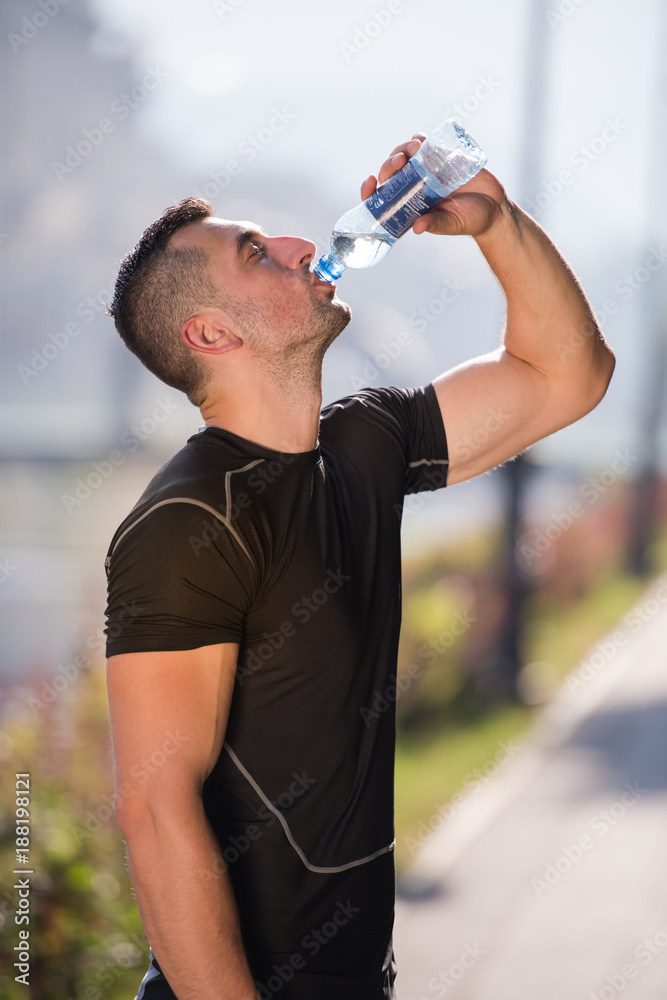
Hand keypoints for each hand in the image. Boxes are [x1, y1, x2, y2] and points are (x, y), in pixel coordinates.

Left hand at [360, 134, 508, 239]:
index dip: (370, 189)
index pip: (382, 197)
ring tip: (415, 147)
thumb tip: (418, 228)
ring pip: (404, 155)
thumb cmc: (470, 220)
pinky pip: (425, 144)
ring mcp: (426, 171)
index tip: (370, 181)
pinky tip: (422, 140)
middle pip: (390, 172)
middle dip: (390, 165)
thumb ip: (436, 224)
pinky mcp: (441, 157)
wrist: (494, 205)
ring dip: (403, 148)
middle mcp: (413, 187)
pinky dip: (420, 139)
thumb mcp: (452, 223)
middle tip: (400, 161)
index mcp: (409, 205)